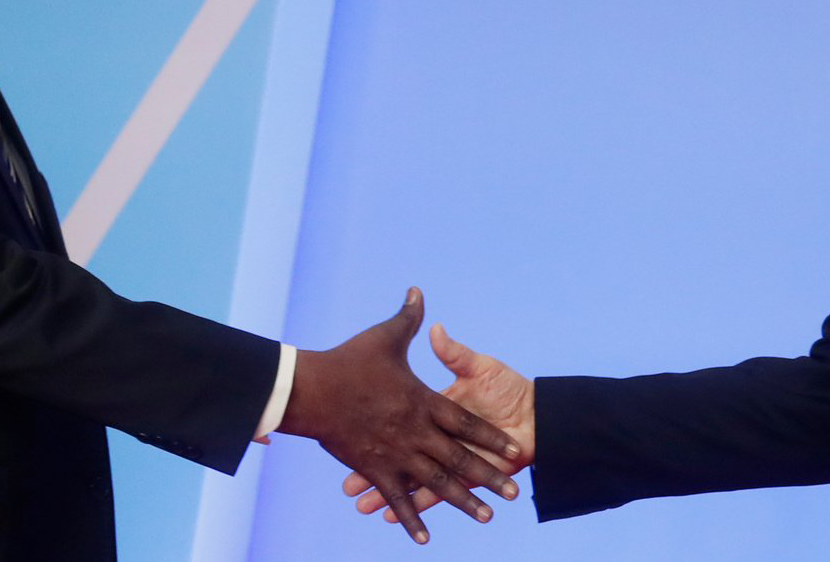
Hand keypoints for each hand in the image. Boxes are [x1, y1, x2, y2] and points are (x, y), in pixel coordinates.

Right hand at [278, 288, 522, 544]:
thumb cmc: (349, 360)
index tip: (516, 450)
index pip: (467, 424)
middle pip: (460, 458)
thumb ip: (409, 319)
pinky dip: (411, 517)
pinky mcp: (375, 467)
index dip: (492, 437)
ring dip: (462, 501)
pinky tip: (426, 537)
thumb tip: (419, 292)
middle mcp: (416, 430)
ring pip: (437, 482)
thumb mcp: (385, 337)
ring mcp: (397, 452)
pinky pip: (397, 496)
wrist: (313, 388)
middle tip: (513, 492)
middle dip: (489, 476)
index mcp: (423, 400)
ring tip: (486, 517)